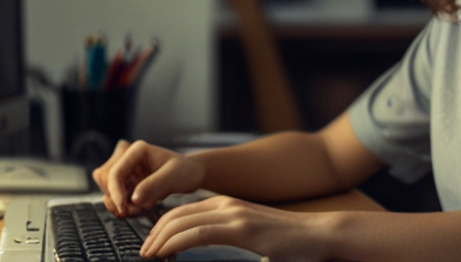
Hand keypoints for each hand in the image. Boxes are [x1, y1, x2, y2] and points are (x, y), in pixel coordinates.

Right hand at [91, 139, 204, 216]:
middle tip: (134, 210)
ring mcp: (126, 170)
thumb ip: (154, 186)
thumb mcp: (174, 176)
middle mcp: (127, 157)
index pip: (115, 172)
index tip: (124, 210)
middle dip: (116, 198)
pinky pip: (115, 197)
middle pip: (104, 180)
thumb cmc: (184, 171)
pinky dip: (124, 207)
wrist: (190, 175)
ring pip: (107, 190)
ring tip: (139, 209)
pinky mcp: (126, 183)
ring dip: (119, 204)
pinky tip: (139, 208)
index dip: (116, 193)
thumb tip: (134, 199)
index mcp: (138, 150)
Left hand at [139, 195, 327, 261]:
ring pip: (182, 222)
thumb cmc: (287, 239)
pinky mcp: (240, 228)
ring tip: (149, 256)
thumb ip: (226, 233)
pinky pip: (198, 233)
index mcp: (226, 204)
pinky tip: (165, 253)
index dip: (160, 229)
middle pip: (176, 215)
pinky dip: (175, 243)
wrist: (317, 234)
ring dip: (159, 240)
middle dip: (153, 234)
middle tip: (143, 253)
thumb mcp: (249, 233)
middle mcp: (225, 203)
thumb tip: (207, 243)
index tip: (150, 247)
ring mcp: (233, 213)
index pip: (182, 212)